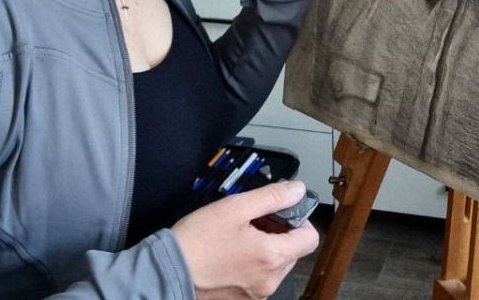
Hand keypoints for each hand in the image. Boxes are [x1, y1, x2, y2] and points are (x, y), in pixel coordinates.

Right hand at [172, 181, 319, 299]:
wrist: (168, 272)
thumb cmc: (198, 240)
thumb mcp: (236, 207)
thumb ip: (272, 197)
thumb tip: (297, 190)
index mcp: (272, 257)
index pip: (310, 239)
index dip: (300, 220)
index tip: (282, 211)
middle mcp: (269, 281)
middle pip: (294, 251)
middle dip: (281, 233)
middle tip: (254, 220)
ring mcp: (256, 293)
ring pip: (277, 264)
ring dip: (267, 248)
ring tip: (240, 236)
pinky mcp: (243, 299)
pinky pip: (261, 277)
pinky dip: (254, 263)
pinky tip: (233, 252)